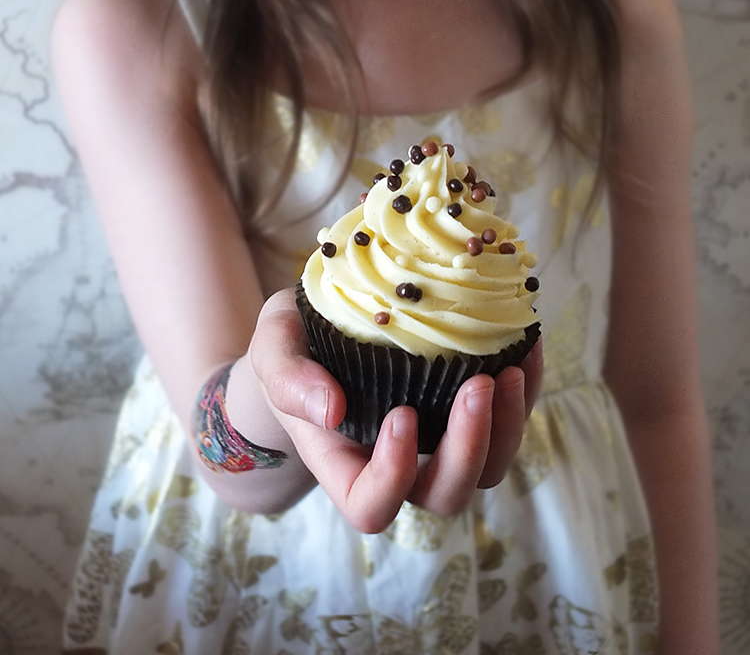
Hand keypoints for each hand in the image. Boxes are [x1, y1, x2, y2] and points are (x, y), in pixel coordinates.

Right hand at [249, 288, 542, 532]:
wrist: (320, 328)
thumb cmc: (293, 345)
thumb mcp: (273, 347)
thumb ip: (288, 380)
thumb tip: (330, 409)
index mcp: (345, 464)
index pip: (372, 505)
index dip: (392, 476)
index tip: (402, 415)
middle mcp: (398, 466)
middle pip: (444, 495)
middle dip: (469, 449)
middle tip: (478, 385)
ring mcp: (438, 442)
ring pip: (488, 469)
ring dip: (508, 428)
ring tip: (511, 371)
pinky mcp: (468, 411)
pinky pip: (508, 420)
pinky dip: (526, 389)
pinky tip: (527, 346)